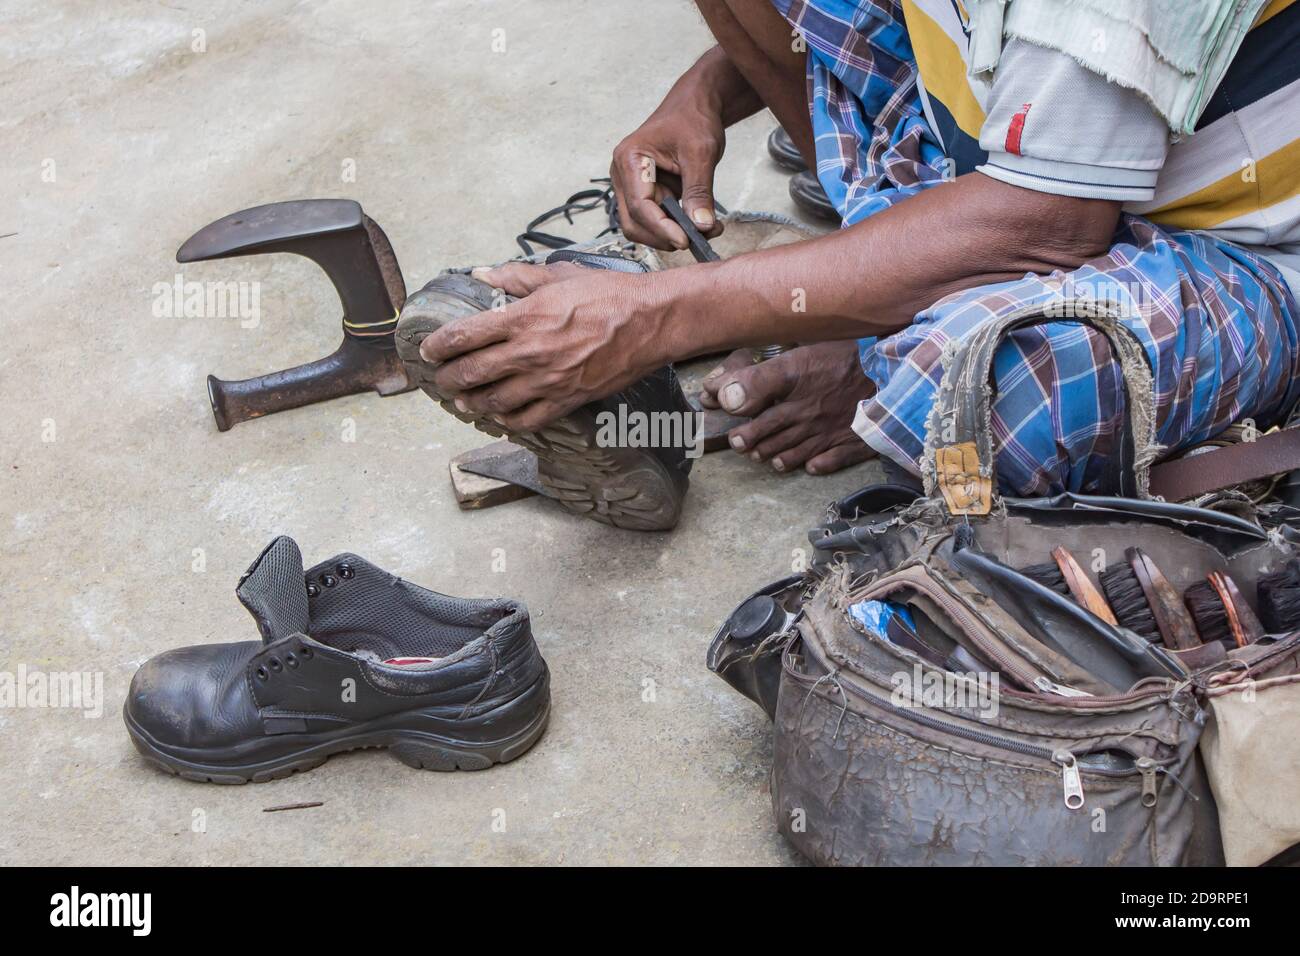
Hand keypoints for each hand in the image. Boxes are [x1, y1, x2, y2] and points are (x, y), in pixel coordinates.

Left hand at [418, 263, 672, 430]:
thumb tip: (482, 274)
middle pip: (471, 373)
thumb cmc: (608, 294)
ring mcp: (547, 381)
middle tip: (440, 379)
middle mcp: (529, 352)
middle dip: (448, 378)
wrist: (649, 322)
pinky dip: (506, 422)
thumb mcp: (558, 275)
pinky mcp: (567, 400)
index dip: (439, 346)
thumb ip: (515, 277)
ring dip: (471, 403)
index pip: (464, 335)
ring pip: (493, 402)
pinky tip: (499, 417)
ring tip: (463, 401)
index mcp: (523, 318)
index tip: (429, 350)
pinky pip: (527, 420)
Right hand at [611, 82, 726, 249]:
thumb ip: (699, 191)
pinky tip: (697, 224)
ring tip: (702, 230)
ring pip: (642, 227)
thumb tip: (701, 227)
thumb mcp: (701, 154)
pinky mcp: (645, 193)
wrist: (694, 107)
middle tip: (694, 240)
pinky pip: (654, 220)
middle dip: (663, 236)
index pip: (639, 205)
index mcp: (629, 159)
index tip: (685, 240)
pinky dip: (674, 228)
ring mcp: (631, 186)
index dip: (661, 228)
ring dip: (669, 235)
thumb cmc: (693, 120)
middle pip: (634, 222)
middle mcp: (623, 175)